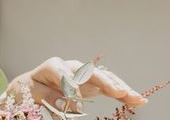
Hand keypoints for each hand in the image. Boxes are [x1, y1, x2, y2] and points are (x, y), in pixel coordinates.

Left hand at [5, 57, 147, 113]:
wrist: (31, 85)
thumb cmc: (31, 88)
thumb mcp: (33, 91)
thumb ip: (48, 95)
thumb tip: (66, 103)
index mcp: (53, 66)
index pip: (64, 72)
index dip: (70, 83)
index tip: (75, 95)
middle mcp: (71, 67)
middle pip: (89, 72)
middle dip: (104, 81)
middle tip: (118, 91)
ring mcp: (83, 74)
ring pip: (103, 78)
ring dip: (120, 87)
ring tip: (136, 97)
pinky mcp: (91, 84)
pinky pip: (108, 87)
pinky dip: (121, 92)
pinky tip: (137, 99)